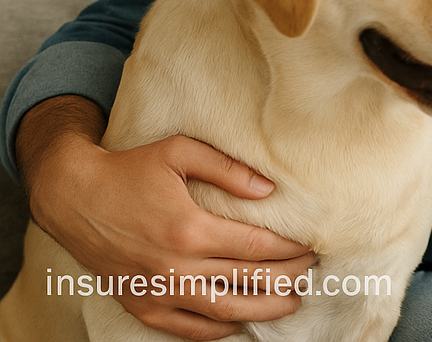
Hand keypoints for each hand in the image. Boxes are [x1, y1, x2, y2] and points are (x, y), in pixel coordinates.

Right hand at [17, 96, 314, 339]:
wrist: (74, 198)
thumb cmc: (130, 168)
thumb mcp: (180, 151)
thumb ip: (227, 168)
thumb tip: (268, 188)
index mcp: (189, 228)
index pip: (255, 248)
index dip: (289, 250)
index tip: (311, 246)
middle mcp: (174, 266)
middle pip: (246, 281)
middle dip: (286, 279)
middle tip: (311, 273)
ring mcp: (157, 291)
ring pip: (222, 312)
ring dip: (261, 310)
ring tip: (291, 303)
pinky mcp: (141, 305)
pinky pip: (186, 329)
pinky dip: (217, 330)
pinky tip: (239, 322)